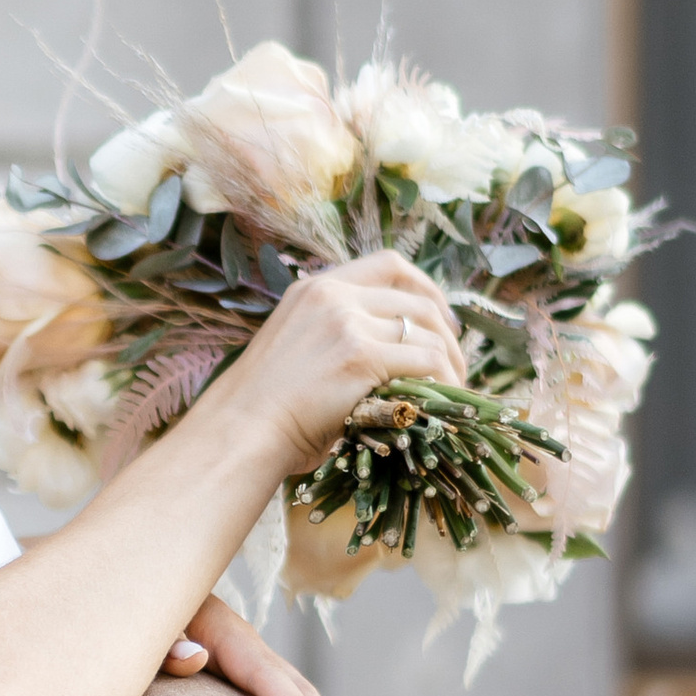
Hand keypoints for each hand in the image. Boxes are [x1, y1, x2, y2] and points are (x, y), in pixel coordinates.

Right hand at [231, 251, 464, 472]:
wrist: (240, 430)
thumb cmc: (261, 408)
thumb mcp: (294, 346)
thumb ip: (331, 334)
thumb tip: (385, 351)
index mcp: (314, 288)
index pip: (387, 265)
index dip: (424, 287)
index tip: (440, 317)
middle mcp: (332, 296)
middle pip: (416, 299)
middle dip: (447, 331)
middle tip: (455, 363)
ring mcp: (347, 323)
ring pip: (427, 333)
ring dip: (450, 363)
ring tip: (453, 392)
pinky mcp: (361, 356)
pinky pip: (425, 362)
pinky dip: (444, 383)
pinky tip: (443, 404)